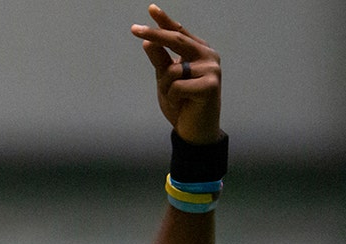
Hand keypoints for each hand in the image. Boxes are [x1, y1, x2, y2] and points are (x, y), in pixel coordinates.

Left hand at [131, 4, 221, 144]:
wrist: (195, 130)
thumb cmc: (183, 104)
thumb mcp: (166, 80)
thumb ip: (160, 61)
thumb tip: (147, 42)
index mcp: (199, 52)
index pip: (179, 33)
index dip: (165, 21)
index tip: (151, 9)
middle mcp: (208, 56)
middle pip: (176, 40)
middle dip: (154, 35)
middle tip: (134, 30)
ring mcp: (212, 70)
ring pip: (172, 70)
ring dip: (165, 88)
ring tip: (176, 99)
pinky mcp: (210, 85)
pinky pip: (176, 86)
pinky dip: (173, 97)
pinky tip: (185, 104)